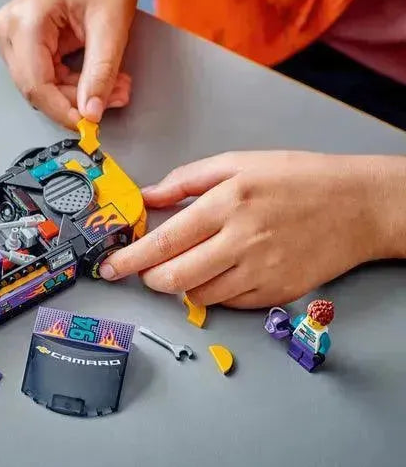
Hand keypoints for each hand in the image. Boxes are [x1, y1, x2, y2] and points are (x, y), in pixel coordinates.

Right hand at [0, 0, 135, 126]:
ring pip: (40, 87)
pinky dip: (70, 84)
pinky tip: (94, 76)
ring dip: (76, 93)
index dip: (63, 110)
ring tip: (113, 83)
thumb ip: (101, 72)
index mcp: (26, 20)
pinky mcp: (18, 44)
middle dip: (76, 100)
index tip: (90, 124)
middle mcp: (8, 29)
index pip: (36, 84)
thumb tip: (91, 112)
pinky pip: (43, 78)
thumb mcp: (111, 25)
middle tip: (116, 95)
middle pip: (37, 88)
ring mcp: (9, 37)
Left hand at [100, 151, 405, 307]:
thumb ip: (185, 181)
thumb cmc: (295, 178)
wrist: (356, 205)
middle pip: (176, 277)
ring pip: (200, 295)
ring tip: (183, 265)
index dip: (131, 258)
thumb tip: (147, 197)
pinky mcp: (276, 293)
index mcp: (226, 204)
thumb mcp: (236, 163)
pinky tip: (216, 272)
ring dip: (180, 285)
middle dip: (150, 278)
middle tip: (142, 270)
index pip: (165, 241)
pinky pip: (230, 304)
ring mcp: (261, 272)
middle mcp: (241, 242)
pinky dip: (213, 292)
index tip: (110, 267)